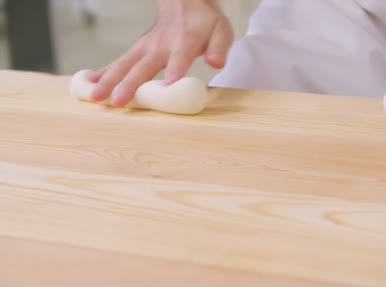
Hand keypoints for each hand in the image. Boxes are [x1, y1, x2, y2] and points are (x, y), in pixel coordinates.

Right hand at [89, 0, 232, 106]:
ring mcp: (145, 47)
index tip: (164, 88)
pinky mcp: (136, 50)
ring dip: (108, 80)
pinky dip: (102, 73)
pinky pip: (118, 62)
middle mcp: (160, 45)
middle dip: (129, 84)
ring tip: (95, 97)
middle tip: (117, 101)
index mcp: (184, 41)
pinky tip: (88, 85)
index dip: (173, 72)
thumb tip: (216, 63)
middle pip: (143, 66)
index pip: (179, 59)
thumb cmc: (206, 23)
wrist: (185, 2)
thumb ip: (219, 48)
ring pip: (124, 64)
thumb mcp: (221, 31)